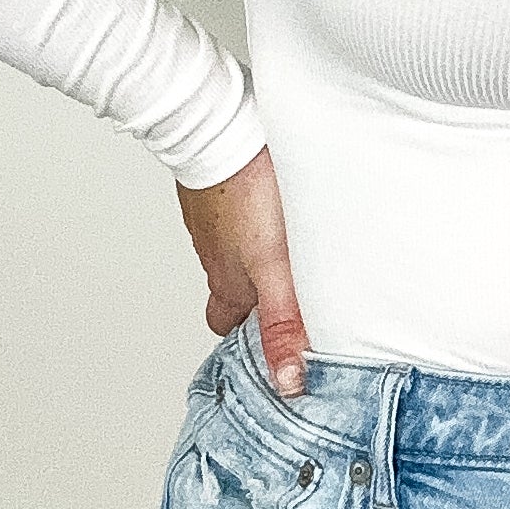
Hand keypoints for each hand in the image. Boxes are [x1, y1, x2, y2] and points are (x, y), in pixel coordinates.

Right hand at [176, 144, 313, 395]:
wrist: (221, 127)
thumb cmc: (244, 195)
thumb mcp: (273, 270)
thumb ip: (283, 323)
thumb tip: (287, 381)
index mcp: (227, 281)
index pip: (225, 325)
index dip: (246, 337)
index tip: (270, 345)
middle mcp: (215, 254)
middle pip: (232, 287)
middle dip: (257, 297)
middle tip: (290, 296)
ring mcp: (214, 219)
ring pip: (235, 250)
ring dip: (260, 255)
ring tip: (295, 253)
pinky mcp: (221, 187)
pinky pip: (236, 213)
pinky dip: (255, 218)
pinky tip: (279, 208)